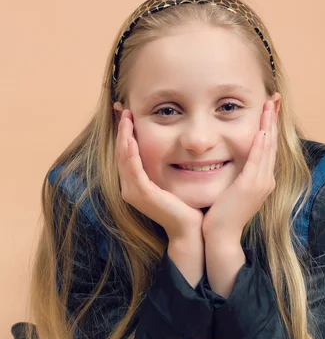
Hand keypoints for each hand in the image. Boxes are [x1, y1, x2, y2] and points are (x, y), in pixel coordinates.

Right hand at [115, 109, 204, 240]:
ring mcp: (134, 192)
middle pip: (121, 152)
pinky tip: (131, 139)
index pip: (125, 153)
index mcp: (135, 184)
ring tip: (126, 117)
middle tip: (122, 109)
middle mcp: (129, 188)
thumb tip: (172, 146)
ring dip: (124, 136)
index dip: (124, 132)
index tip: (126, 113)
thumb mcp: (171, 180)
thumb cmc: (185, 205)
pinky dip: (131, 153)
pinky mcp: (142, 194)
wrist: (190, 229)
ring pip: (124, 158)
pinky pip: (133, 170)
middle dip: (121, 129)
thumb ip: (165, 165)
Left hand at [202, 100, 277, 241]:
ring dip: (268, 124)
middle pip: (272, 142)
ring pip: (267, 147)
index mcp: (262, 180)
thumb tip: (231, 162)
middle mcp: (266, 179)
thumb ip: (236, 176)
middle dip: (272, 119)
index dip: (269, 126)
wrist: (221, 236)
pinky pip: (257, 160)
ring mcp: (261, 183)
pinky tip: (262, 129)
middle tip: (274, 98)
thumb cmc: (221, 215)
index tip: (269, 108)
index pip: (267, 147)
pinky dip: (260, 144)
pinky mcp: (250, 186)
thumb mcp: (232, 190)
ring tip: (269, 104)